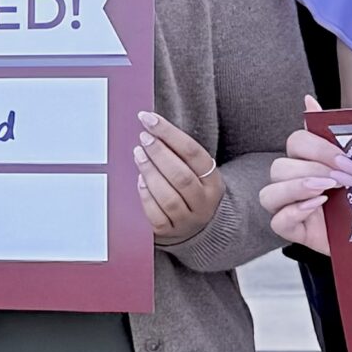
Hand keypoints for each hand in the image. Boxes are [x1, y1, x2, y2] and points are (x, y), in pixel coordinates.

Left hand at [135, 109, 222, 244]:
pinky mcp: (170, 232)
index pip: (193, 153)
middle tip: (143, 137)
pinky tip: (139, 181)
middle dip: (159, 153)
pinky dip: (146, 196)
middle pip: (181, 176)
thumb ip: (179, 154)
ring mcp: (188, 220)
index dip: (169, 133)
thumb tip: (151, 128)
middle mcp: (204, 202)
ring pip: (168, 197)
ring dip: (150, 173)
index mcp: (213, 181)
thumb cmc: (191, 191)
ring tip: (138, 154)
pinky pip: (156, 216)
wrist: (199, 229)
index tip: (149, 119)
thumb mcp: (197, 172)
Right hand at [259, 101, 351, 257]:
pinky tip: (317, 205)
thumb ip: (333, 131)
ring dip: (298, 188)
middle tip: (346, 179)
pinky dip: (294, 211)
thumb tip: (308, 100)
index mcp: (306, 160)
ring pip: (269, 193)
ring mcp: (289, 208)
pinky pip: (277, 221)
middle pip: (279, 167)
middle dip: (314, 169)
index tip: (347, 160)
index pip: (295, 142)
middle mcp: (292, 182)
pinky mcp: (294, 231)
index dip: (318, 148)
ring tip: (327, 191)